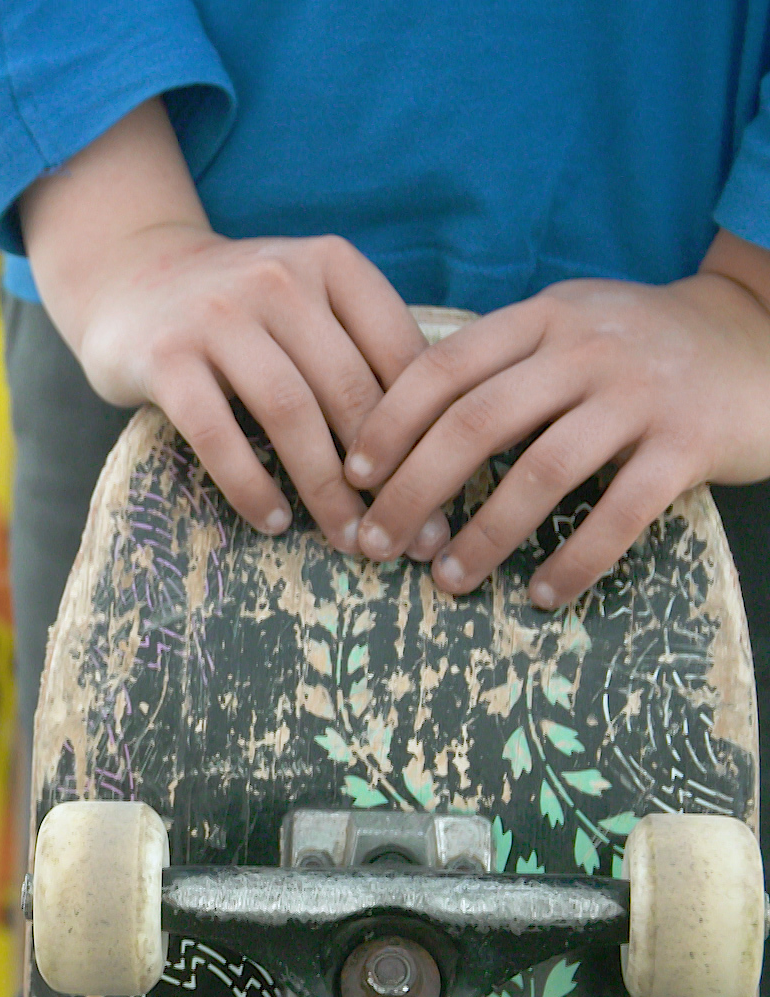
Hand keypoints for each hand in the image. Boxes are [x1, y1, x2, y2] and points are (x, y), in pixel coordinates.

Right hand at [64, 223, 428, 550]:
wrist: (128, 275)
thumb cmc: (238, 308)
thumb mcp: (307, 299)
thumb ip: (361, 346)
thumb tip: (439, 442)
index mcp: (331, 263)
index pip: (401, 354)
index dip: (429, 430)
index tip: (445, 492)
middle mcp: (278, 279)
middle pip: (350, 390)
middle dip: (386, 474)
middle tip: (407, 536)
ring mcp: (217, 315)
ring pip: (291, 414)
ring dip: (325, 490)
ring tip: (345, 538)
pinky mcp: (165, 356)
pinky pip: (218, 434)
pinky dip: (251, 485)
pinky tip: (272, 520)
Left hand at [347, 232, 769, 607]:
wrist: (761, 334)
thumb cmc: (638, 343)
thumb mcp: (565, 325)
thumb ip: (497, 360)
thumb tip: (397, 422)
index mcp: (541, 318)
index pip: (443, 367)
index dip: (388, 424)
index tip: (351, 477)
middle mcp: (585, 349)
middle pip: (476, 424)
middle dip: (414, 491)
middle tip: (375, 544)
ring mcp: (640, 394)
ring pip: (541, 472)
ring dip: (484, 536)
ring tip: (446, 581)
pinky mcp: (689, 444)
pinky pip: (620, 513)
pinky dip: (575, 560)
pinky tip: (541, 595)